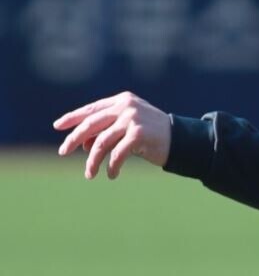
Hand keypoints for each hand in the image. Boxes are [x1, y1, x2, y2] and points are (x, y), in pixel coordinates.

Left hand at [53, 92, 171, 179]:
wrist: (182, 140)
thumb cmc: (154, 135)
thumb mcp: (129, 128)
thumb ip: (108, 130)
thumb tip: (82, 144)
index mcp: (123, 100)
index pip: (92, 109)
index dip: (73, 117)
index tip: (58, 126)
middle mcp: (126, 106)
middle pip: (91, 123)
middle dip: (74, 139)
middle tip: (63, 152)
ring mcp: (133, 119)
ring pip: (101, 142)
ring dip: (93, 160)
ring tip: (90, 174)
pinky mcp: (139, 134)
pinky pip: (117, 153)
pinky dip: (112, 166)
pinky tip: (112, 175)